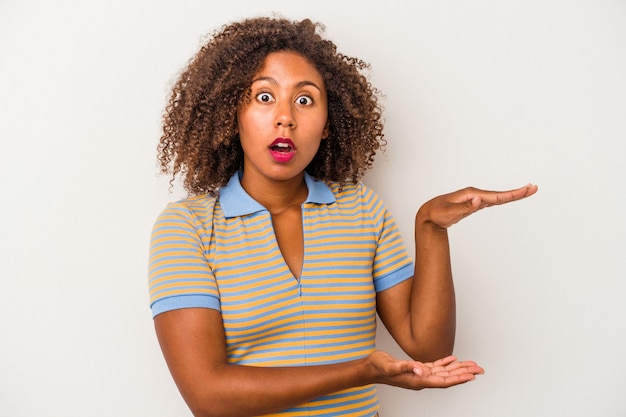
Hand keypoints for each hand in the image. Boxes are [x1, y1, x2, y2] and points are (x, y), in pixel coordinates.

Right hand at [369, 351, 483, 389]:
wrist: (370, 368)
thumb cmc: (379, 367)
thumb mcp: (391, 366)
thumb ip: (405, 367)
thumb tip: (420, 369)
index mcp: (418, 381)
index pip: (443, 381)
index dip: (458, 378)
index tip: (471, 376)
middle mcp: (421, 379)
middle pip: (448, 377)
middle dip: (464, 373)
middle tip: (479, 370)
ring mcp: (419, 374)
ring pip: (444, 372)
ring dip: (458, 368)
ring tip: (471, 365)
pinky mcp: (416, 368)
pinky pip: (435, 367)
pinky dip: (445, 363)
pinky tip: (452, 359)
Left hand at [417, 184, 537, 228]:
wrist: (427, 215)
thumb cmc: (436, 214)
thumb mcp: (449, 212)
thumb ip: (464, 207)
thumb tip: (478, 201)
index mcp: (472, 195)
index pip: (496, 196)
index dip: (512, 194)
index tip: (527, 190)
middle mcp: (475, 195)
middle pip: (500, 194)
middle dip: (516, 192)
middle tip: (533, 188)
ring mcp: (474, 200)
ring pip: (496, 197)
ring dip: (511, 195)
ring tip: (525, 192)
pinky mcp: (473, 205)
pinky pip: (490, 201)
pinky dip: (500, 200)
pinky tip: (505, 199)